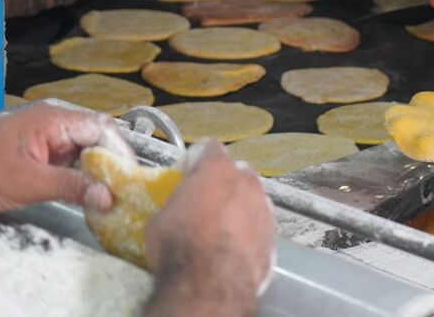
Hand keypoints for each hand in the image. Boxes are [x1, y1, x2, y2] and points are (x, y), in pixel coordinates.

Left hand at [0, 104, 133, 213]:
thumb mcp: (29, 184)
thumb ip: (72, 188)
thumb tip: (109, 196)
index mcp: (54, 120)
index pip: (103, 129)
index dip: (121, 153)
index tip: (132, 179)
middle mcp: (55, 123)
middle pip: (98, 138)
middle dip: (113, 164)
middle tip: (126, 192)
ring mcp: (47, 136)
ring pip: (85, 151)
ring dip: (98, 172)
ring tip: (112, 196)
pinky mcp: (39, 151)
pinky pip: (70, 160)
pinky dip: (81, 176)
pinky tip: (88, 195)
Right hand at [145, 140, 274, 316]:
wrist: (210, 284)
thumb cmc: (180, 246)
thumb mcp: (160, 218)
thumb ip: (176, 202)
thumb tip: (177, 208)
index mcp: (217, 168)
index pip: (208, 148)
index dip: (194, 160)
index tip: (186, 174)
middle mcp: (247, 181)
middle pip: (235, 172)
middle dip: (221, 183)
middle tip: (204, 203)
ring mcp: (264, 208)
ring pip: (252, 200)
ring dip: (238, 208)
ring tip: (220, 230)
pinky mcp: (273, 237)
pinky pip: (259, 227)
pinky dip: (249, 233)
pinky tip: (233, 249)